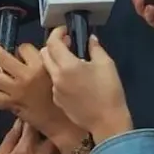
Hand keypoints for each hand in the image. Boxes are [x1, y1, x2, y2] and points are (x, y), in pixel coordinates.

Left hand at [0, 40, 72, 138]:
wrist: (65, 123)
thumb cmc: (67, 97)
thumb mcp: (64, 72)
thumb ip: (60, 53)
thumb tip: (62, 36)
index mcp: (41, 66)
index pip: (23, 48)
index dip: (23, 50)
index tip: (24, 54)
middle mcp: (26, 76)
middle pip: (0, 56)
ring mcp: (17, 91)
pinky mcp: (12, 105)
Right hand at [0, 119, 63, 153]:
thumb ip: (10, 138)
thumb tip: (18, 122)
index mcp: (27, 147)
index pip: (33, 121)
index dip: (31, 115)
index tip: (30, 113)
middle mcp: (45, 152)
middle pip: (52, 129)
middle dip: (47, 124)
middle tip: (42, 123)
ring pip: (60, 141)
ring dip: (54, 137)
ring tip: (48, 136)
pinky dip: (58, 151)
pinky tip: (52, 152)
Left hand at [42, 27, 132, 143]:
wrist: (107, 123)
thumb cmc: (109, 91)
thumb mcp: (107, 65)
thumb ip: (95, 48)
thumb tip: (90, 39)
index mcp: (67, 65)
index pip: (53, 42)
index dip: (57, 32)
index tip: (65, 30)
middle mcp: (56, 77)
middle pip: (45, 54)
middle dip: (53, 45)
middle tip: (67, 44)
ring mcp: (55, 90)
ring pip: (47, 68)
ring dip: (55, 60)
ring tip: (71, 61)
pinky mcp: (58, 101)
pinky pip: (53, 82)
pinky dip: (58, 75)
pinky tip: (73, 79)